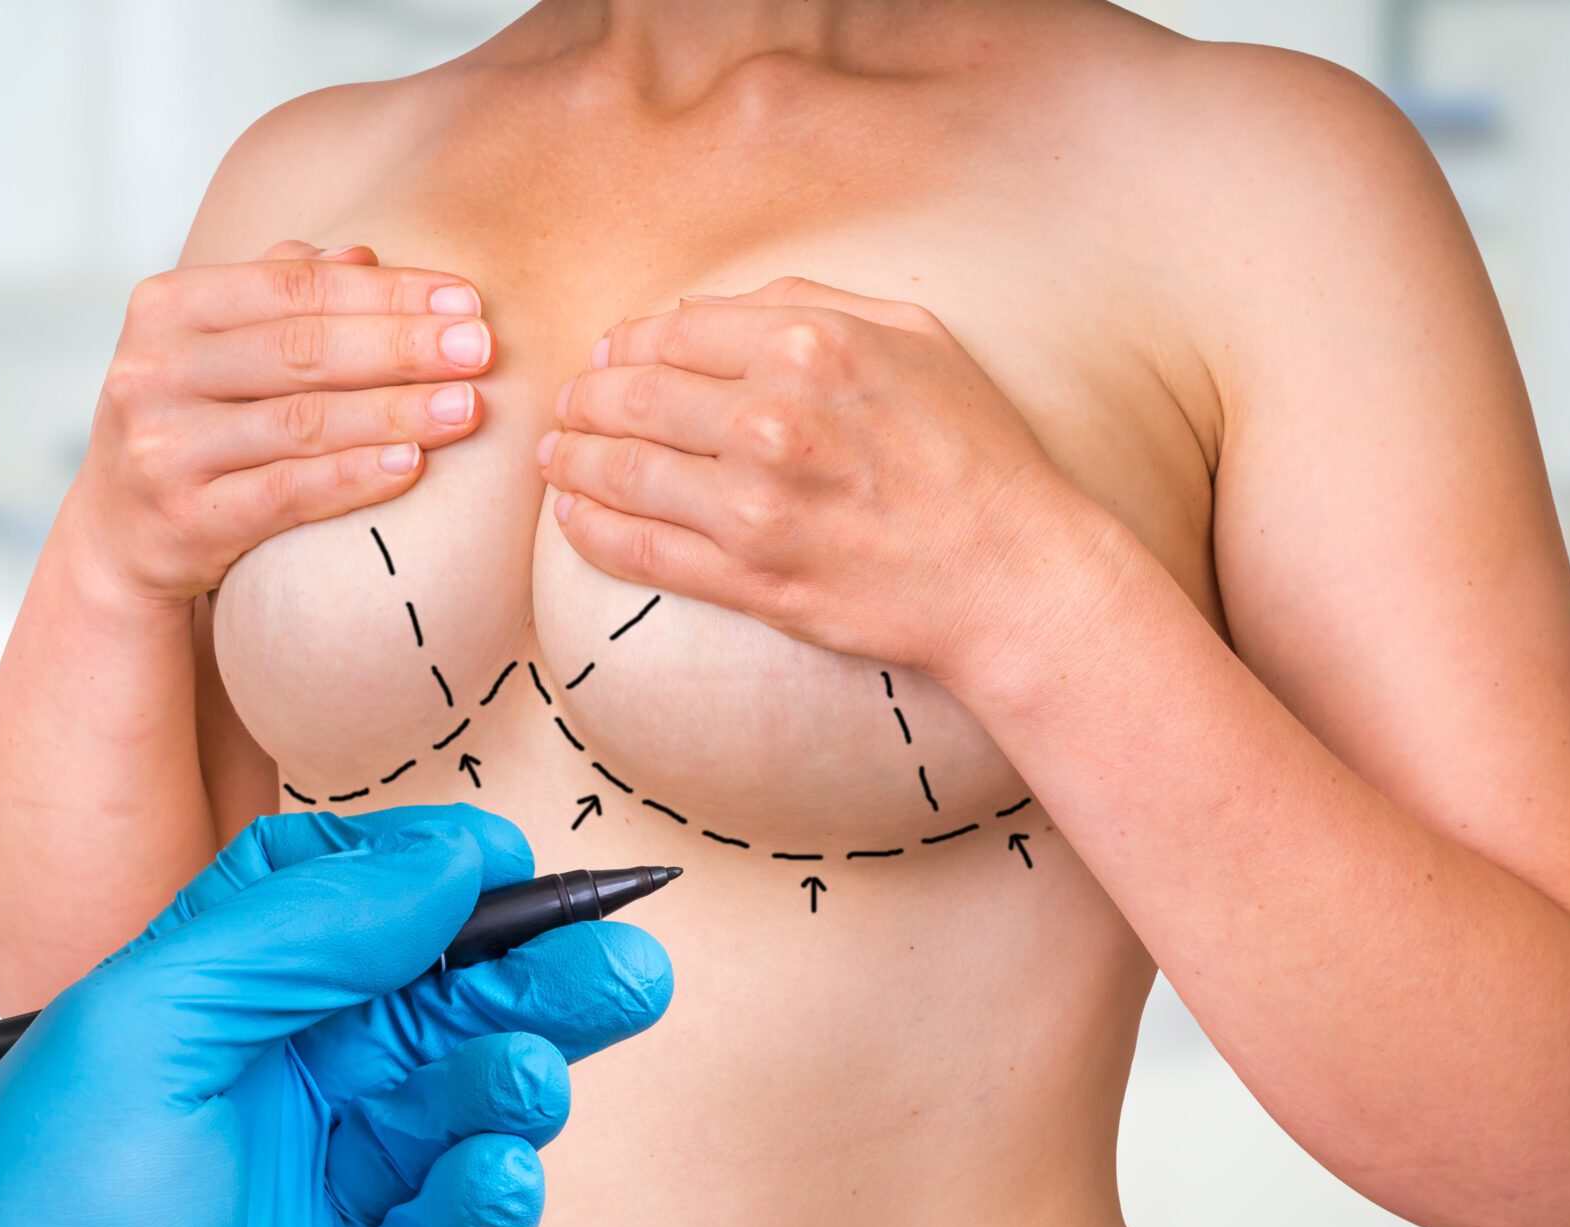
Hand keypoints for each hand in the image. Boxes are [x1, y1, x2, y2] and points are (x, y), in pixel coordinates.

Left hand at [0, 806, 672, 1226]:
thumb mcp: (140, 1031)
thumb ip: (297, 930)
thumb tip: (448, 857)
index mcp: (218, 997)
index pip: (352, 904)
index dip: (437, 876)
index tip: (513, 863)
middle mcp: (280, 1079)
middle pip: (441, 1002)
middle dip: (537, 979)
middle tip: (626, 969)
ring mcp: (325, 1182)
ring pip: (465, 1106)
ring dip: (516, 1085)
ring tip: (527, 1083)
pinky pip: (456, 1225)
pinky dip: (492, 1199)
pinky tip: (498, 1178)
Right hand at [70, 241, 495, 604]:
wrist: (122, 536)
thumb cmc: (197, 420)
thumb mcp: (218, 347)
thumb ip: (281, 292)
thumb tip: (362, 255)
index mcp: (167, 306)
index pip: (295, 284)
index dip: (388, 291)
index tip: (466, 301)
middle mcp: (153, 370)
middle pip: (303, 349)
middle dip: (403, 346)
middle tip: (482, 349)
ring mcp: (163, 448)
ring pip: (301, 422)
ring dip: (395, 412)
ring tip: (468, 407)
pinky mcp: (185, 519)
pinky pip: (286, 493)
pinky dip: (354, 477)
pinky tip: (412, 465)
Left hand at [538, 277, 1074, 678]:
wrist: (1010, 575)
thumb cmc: (976, 451)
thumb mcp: (914, 338)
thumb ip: (810, 304)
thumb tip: (708, 308)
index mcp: (810, 346)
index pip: (677, 332)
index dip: (627, 343)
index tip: (609, 357)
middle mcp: (771, 419)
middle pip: (634, 397)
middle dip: (585, 399)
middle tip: (569, 406)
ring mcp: (754, 505)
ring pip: (623, 472)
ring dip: (574, 460)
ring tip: (559, 456)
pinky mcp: (748, 579)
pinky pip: (639, 551)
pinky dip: (590, 529)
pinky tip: (574, 514)